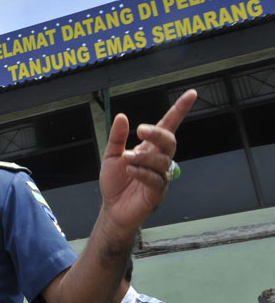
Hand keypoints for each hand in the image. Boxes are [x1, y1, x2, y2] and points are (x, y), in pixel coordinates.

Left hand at [98, 89, 195, 232]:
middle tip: (141, 130)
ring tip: (126, 159)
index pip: (168, 126)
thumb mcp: (111, 156)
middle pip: (169, 141)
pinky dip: (142, 172)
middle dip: (158, 133)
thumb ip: (117, 137)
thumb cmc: (115, 182)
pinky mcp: (157, 192)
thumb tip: (122, 117)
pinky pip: (156, 179)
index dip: (179, 110)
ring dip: (143, 156)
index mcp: (149, 148)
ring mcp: (160, 176)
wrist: (112, 209)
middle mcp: (158, 159)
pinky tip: (130, 170)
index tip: (191, 94)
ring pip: (162, 160)